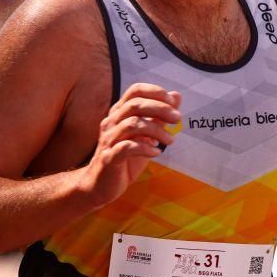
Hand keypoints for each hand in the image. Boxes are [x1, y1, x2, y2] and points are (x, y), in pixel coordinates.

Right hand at [79, 83, 180, 207]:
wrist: (99, 185)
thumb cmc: (125, 158)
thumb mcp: (146, 135)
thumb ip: (159, 116)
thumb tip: (176, 95)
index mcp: (119, 113)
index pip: (135, 91)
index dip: (155, 92)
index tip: (173, 102)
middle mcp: (111, 122)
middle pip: (134, 105)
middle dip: (160, 109)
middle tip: (177, 119)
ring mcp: (108, 139)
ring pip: (132, 124)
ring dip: (156, 130)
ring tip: (170, 140)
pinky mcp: (108, 158)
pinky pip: (126, 148)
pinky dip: (145, 148)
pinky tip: (156, 152)